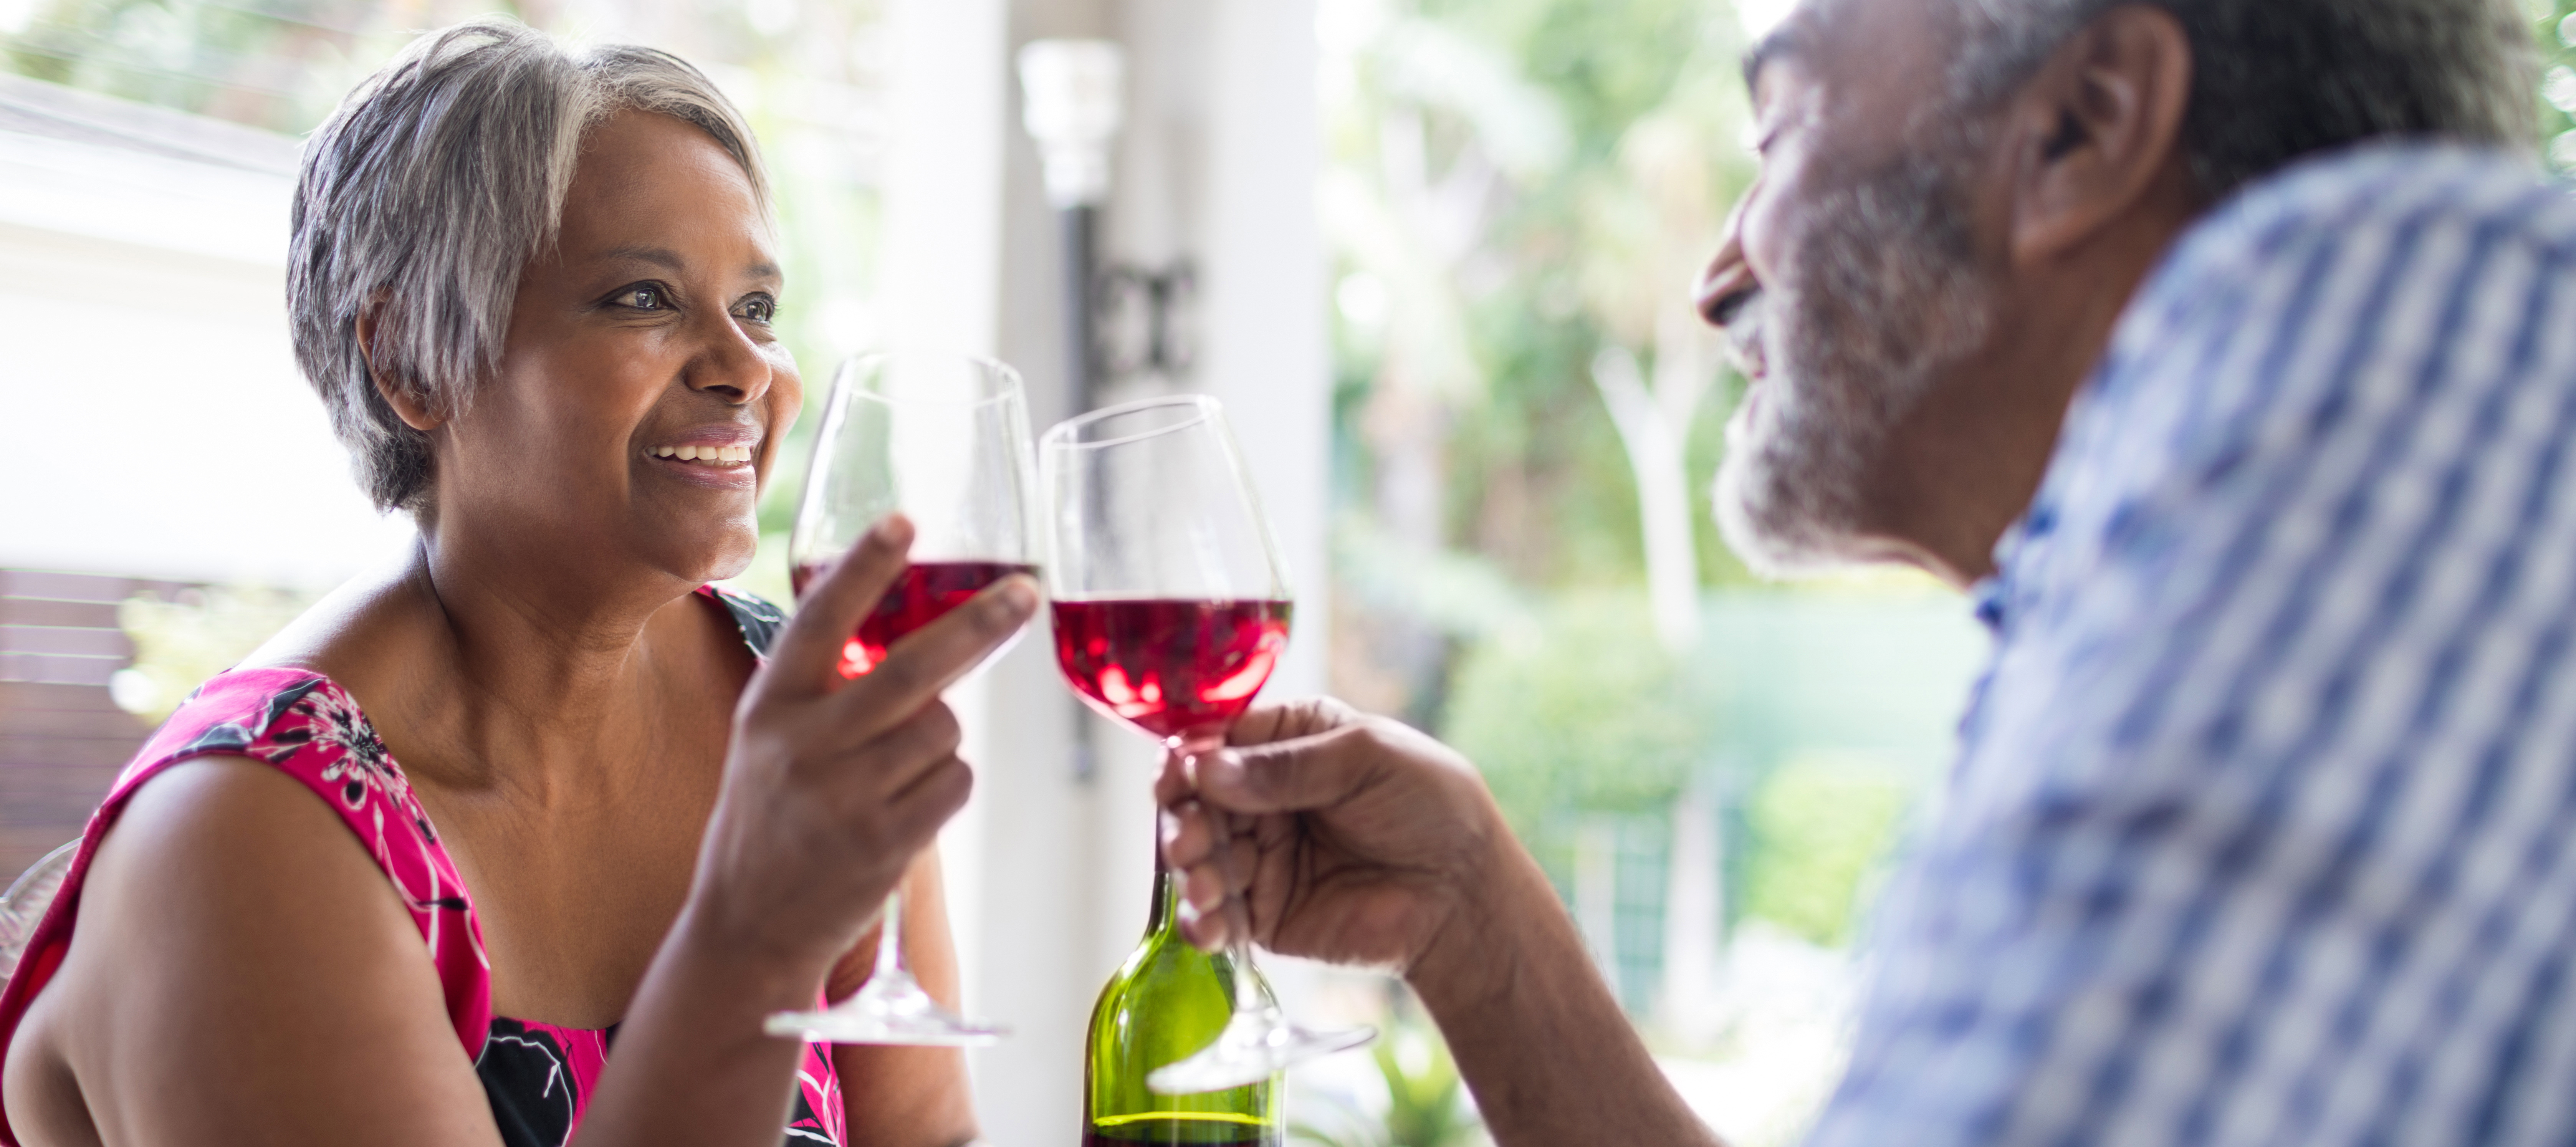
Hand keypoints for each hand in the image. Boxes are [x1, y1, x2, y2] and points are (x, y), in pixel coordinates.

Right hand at [692, 515, 1036, 973]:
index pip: (819, 621)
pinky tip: (907, 807)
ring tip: (897, 770)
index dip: (864, 568)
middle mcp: (803, 745)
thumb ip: (824, 691)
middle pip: (911, 669)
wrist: (746, 927)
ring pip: (943, 729)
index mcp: (770, 707)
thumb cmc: (771, 818)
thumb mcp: (769, 741)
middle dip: (977, 626)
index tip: (904, 520)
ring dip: (941, 739)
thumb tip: (922, 637)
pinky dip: (946, 785)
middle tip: (1025, 592)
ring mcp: (844, 796)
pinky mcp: (884, 842)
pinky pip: (954, 782)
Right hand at [1155, 698, 1515, 978]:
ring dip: (1191, 872)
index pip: (1219, 742)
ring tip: (1205, 884)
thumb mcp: (1364, 760)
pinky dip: (1204, 922)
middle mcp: (1267, 798)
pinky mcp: (1267, 914)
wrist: (1465, 893)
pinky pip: (1219, 916)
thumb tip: (1208, 769)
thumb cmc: (1430, 807)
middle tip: (1192, 839)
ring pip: (1200, 859)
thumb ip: (1286, 768)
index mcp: (1289, 743)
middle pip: (1198, 803)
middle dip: (1186, 820)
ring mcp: (1263, 857)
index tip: (1179, 775)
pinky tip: (1208, 926)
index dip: (1191, 758)